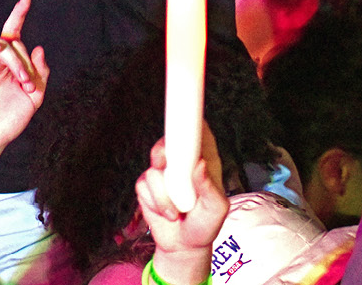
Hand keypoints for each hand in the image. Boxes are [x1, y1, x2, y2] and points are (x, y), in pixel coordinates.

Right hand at [0, 0, 49, 169]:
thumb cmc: (8, 121)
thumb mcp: (35, 96)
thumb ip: (40, 72)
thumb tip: (38, 48)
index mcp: (7, 65)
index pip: (12, 34)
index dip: (18, 14)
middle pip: (12, 43)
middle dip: (26, 62)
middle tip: (29, 85)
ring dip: (14, 59)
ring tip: (21, 82)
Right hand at [135, 129, 228, 280]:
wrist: (183, 245)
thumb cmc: (205, 224)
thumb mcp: (216, 209)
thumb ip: (210, 187)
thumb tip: (200, 164)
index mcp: (204, 159)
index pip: (198, 130)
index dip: (192, 120)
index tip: (186, 115)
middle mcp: (182, 161)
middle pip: (169, 140)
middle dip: (165, 153)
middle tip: (168, 166)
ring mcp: (163, 171)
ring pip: (155, 169)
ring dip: (166, 196)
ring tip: (179, 210)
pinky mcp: (148, 184)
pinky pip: (145, 186)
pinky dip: (156, 203)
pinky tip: (168, 212)